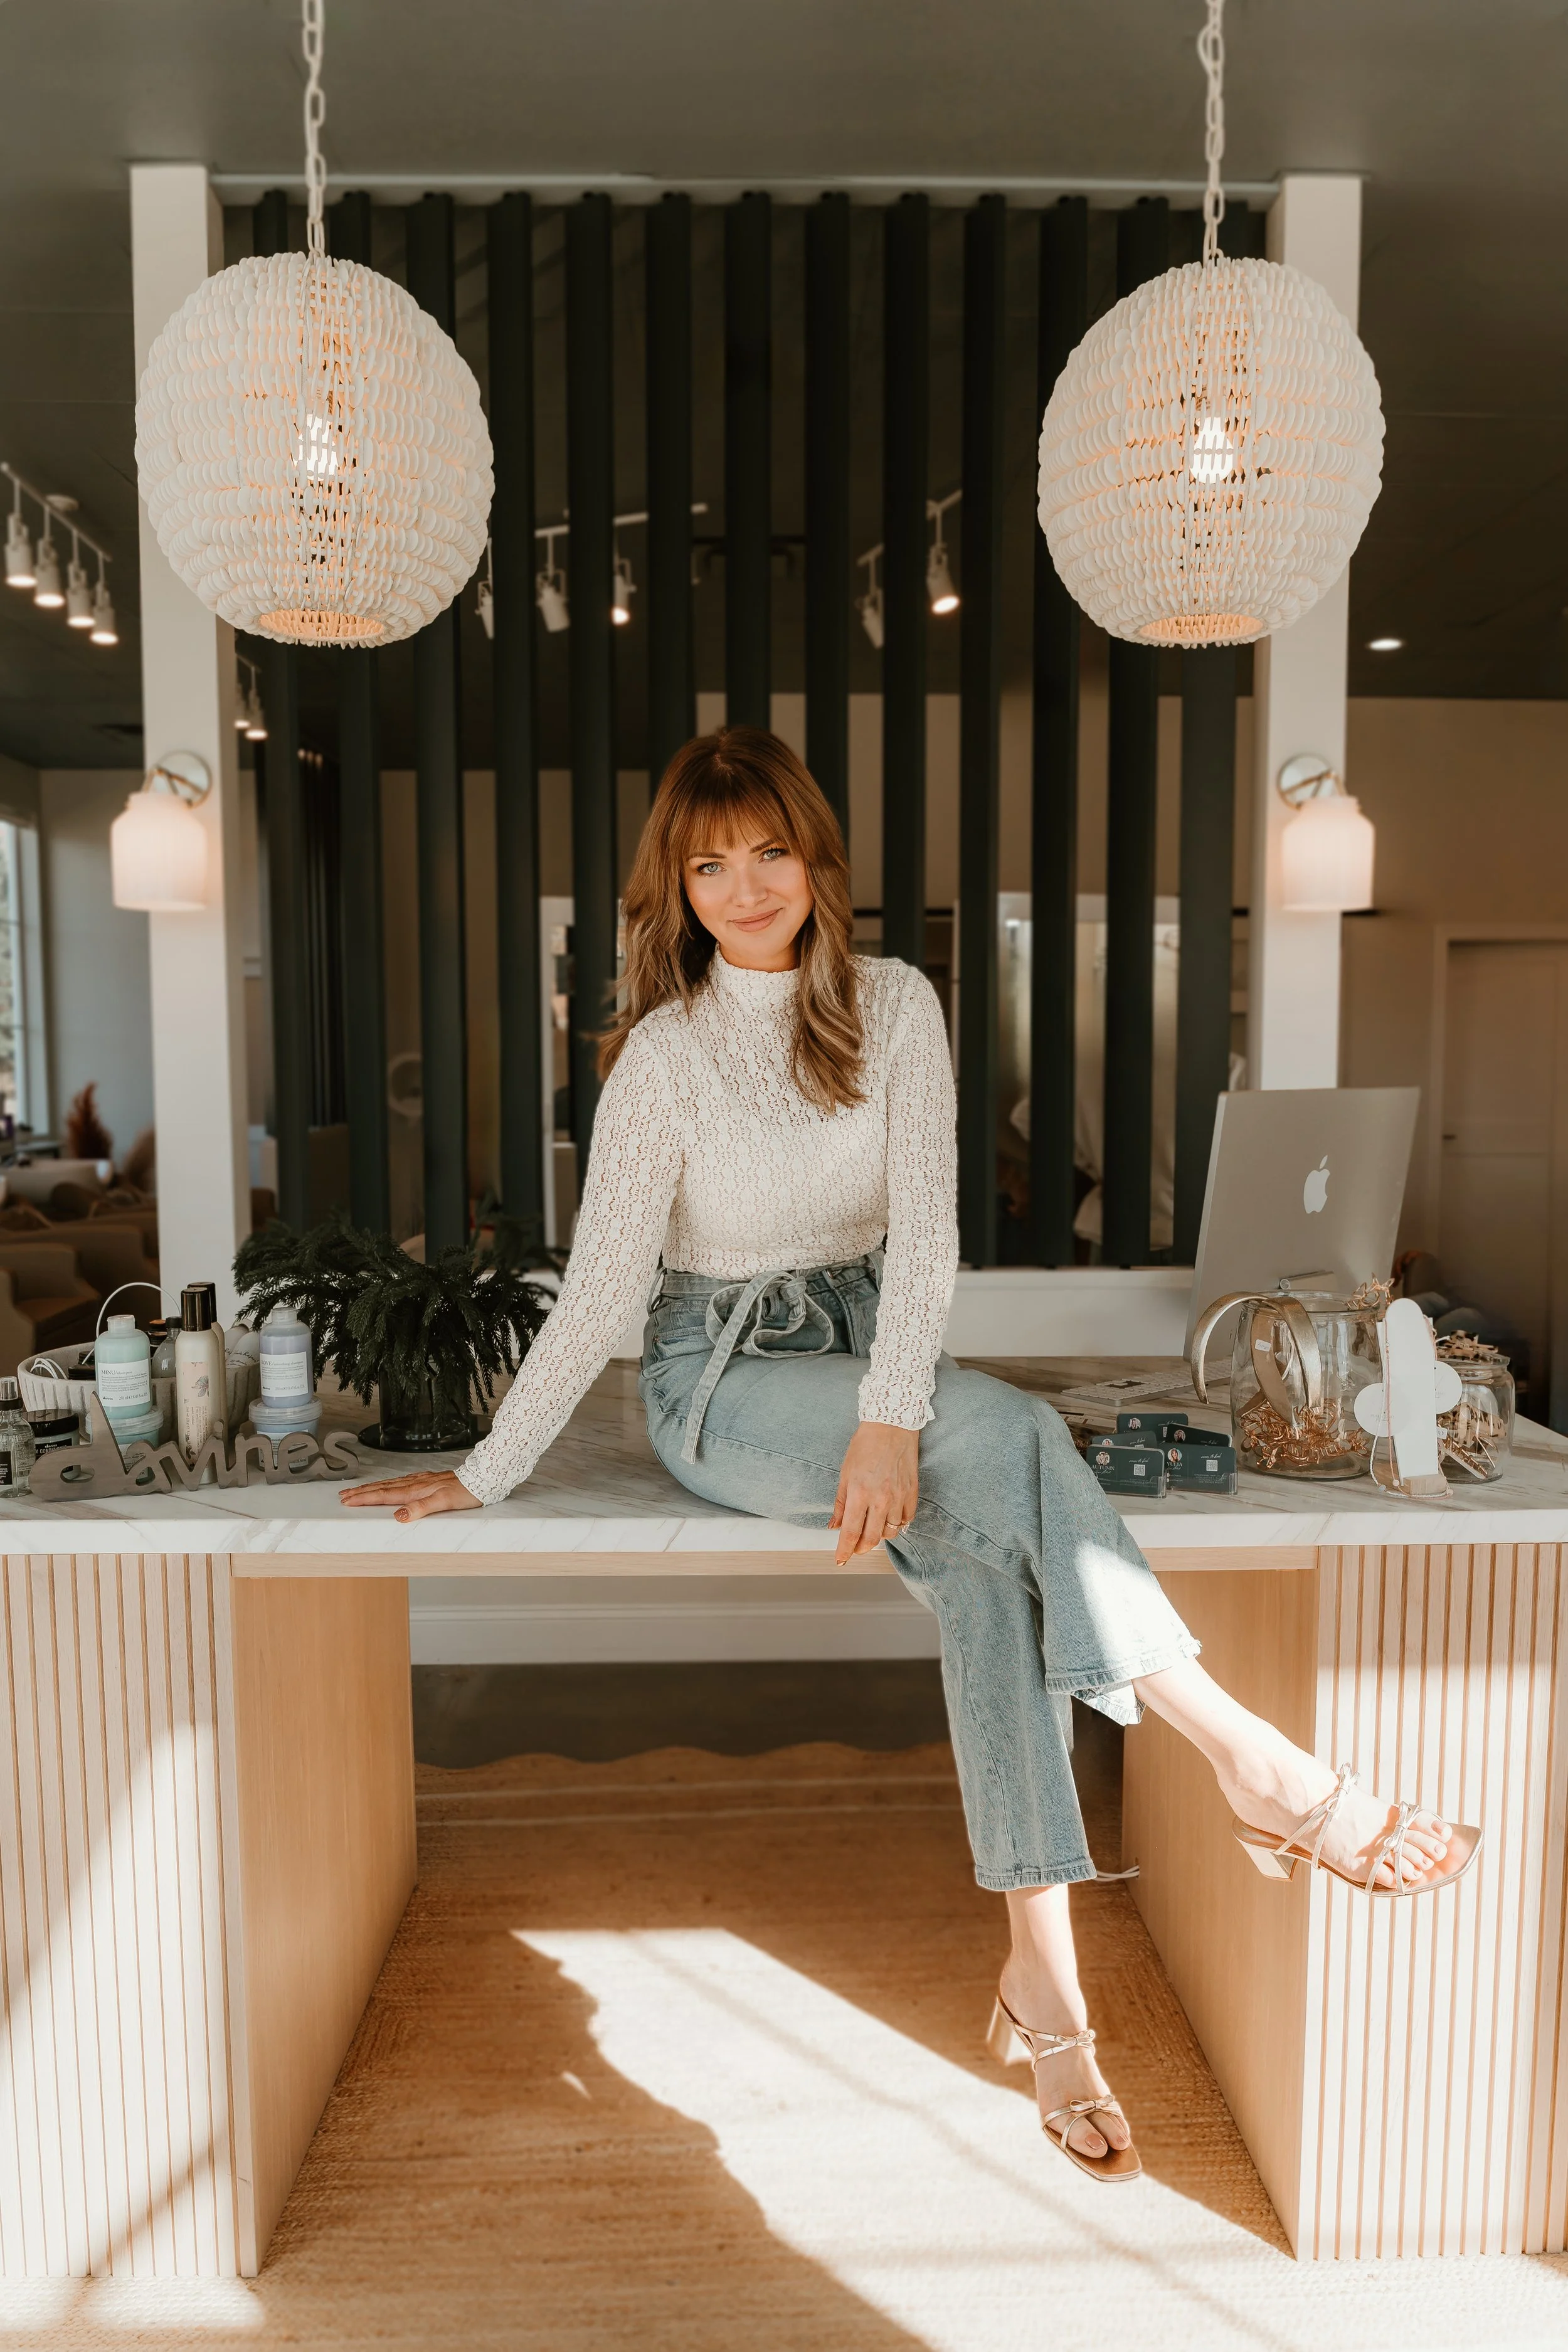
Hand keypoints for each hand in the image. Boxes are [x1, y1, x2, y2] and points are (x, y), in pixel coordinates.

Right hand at [339, 1469, 482, 1522]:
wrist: (481, 1480)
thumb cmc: (465, 1492)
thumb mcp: (444, 1503)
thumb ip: (421, 1509)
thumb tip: (398, 1516)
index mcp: (415, 1490)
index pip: (384, 1495)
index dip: (364, 1498)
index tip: (347, 1500)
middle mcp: (415, 1484)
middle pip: (382, 1488)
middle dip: (361, 1492)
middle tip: (343, 1495)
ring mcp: (421, 1481)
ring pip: (390, 1484)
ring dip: (372, 1488)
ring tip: (358, 1490)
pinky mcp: (428, 1481)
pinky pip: (401, 1482)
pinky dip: (388, 1484)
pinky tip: (388, 1485)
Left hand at [829, 1422, 918, 1565]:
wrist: (891, 1427)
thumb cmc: (865, 1446)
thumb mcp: (845, 1474)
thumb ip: (841, 1503)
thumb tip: (834, 1526)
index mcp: (859, 1493)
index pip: (851, 1532)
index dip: (844, 1551)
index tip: (840, 1560)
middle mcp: (880, 1499)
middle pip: (871, 1539)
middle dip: (860, 1548)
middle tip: (855, 1549)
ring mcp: (899, 1498)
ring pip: (890, 1533)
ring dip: (878, 1537)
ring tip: (871, 1530)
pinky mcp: (912, 1494)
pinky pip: (906, 1521)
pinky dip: (896, 1526)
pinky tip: (888, 1521)